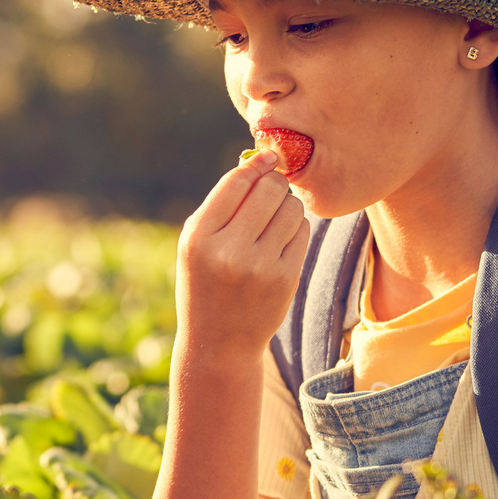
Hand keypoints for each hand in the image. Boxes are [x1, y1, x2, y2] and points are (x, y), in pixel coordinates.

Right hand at [175, 149, 309, 358]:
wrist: (218, 341)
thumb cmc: (204, 282)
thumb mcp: (195, 244)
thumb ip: (221, 204)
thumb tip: (260, 160)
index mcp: (199, 237)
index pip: (235, 183)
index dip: (256, 164)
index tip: (268, 157)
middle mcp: (228, 251)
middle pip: (268, 190)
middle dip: (274, 183)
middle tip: (271, 190)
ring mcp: (260, 267)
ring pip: (290, 208)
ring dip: (286, 206)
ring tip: (272, 221)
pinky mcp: (285, 279)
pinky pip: (302, 232)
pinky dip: (295, 229)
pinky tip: (280, 241)